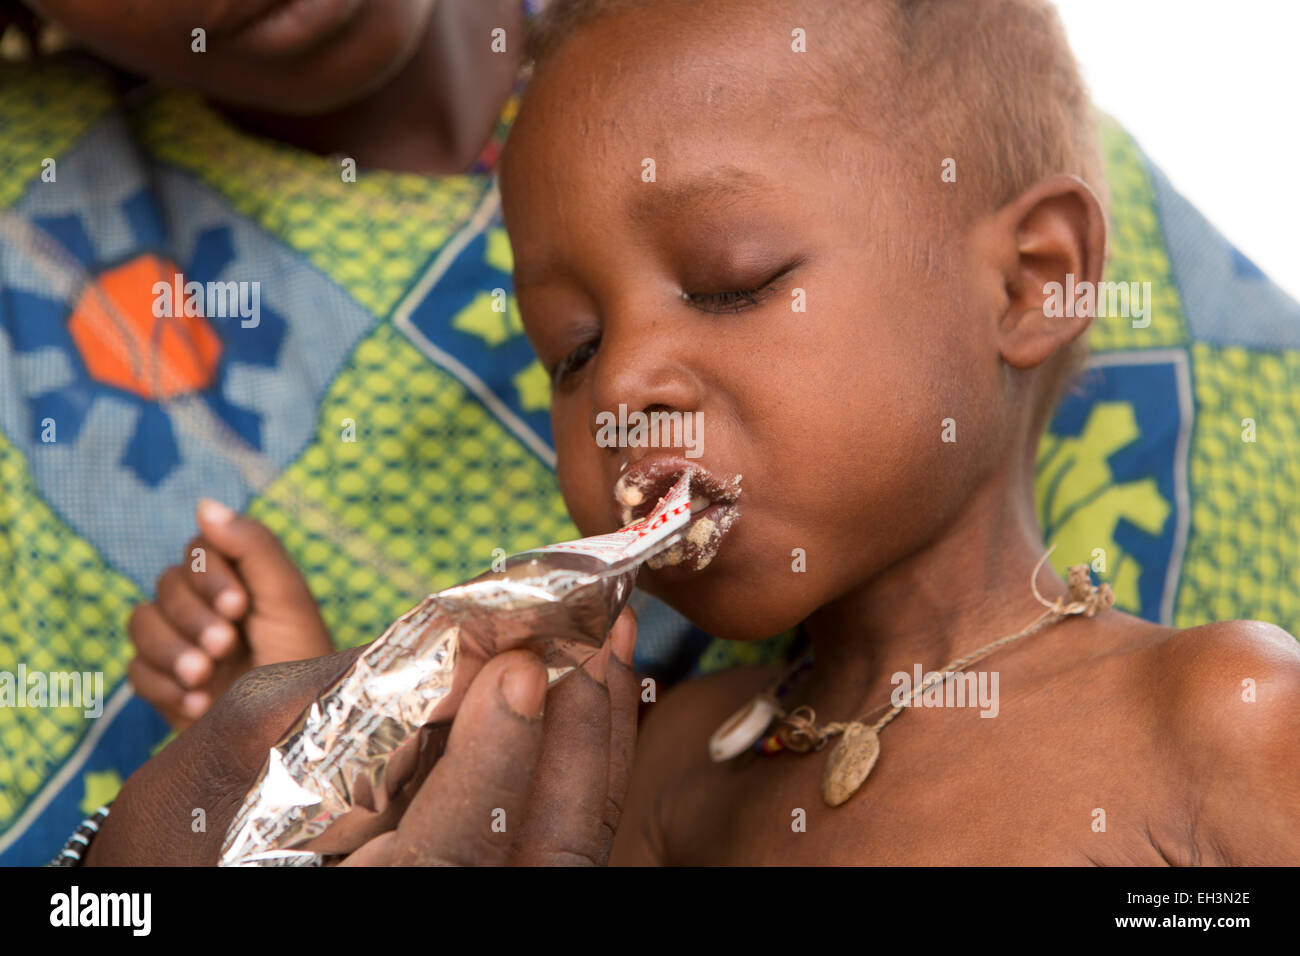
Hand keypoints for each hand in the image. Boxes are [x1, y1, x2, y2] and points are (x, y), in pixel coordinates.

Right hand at [88, 608, 638, 865]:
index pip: (451, 859)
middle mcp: (427, 915)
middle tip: (585, 633)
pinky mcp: (491, 871)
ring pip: (569, 845)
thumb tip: (456, 636)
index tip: (519, 670)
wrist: (195, 867)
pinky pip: (561, 832)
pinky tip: (592, 683)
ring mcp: (473, 902)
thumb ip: (341, 696)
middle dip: (577, 739)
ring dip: (597, 737)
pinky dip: (587, 757)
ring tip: (607, 637)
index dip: (496, 766)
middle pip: (543, 854)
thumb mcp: (244, 750)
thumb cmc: (190, 817)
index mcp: (357, 904)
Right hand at [127, 499, 334, 728]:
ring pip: (140, 623)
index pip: (197, 551)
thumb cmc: (302, 663)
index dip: (208, 576)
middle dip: (192, 618)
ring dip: (171, 650)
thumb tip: (204, 504)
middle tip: (223, 647)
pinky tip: (199, 703)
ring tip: (205, 678)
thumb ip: (253, 546)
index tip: (238, 607)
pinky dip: (162, 685)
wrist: (293, 734)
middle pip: (165, 586)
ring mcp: (184, 644)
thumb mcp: (289, 600)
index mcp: (242, 580)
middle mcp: (208, 607)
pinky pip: (135, 670)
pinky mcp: (166, 684)